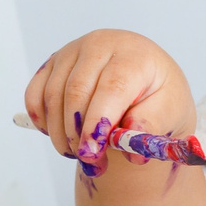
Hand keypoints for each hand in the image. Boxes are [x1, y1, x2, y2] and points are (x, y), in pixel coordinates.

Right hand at [23, 30, 194, 175]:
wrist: (144, 79)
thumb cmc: (158, 95)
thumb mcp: (170, 110)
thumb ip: (152, 127)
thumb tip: (132, 152)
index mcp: (134, 54)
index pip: (111, 86)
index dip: (98, 123)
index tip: (93, 154)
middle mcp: (100, 44)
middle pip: (76, 91)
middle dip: (77, 133)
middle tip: (88, 161)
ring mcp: (72, 51)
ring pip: (52, 95)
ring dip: (60, 133)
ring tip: (78, 151)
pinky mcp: (53, 62)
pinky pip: (35, 94)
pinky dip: (42, 120)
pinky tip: (60, 134)